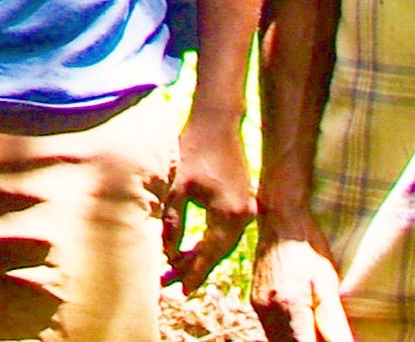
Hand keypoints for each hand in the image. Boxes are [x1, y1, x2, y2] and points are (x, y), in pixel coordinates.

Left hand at [163, 103, 254, 289]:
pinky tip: (192, 248)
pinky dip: (209, 241)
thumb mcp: (178, 188)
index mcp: (229, 215)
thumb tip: (167, 252)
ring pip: (222, 242)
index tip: (182, 291)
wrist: (217, 123)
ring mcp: (247, 208)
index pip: (210, 254)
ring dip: (202, 255)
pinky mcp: (243, 201)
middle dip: (195, 267)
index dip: (194, 273)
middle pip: (218, 251)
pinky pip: (225, 230)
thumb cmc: (194, 150)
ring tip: (178, 269)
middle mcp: (244, 216)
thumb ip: (172, 221)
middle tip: (174, 283)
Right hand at [252, 231, 357, 341]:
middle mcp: (268, 311)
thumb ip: (333, 322)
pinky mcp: (256, 302)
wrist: (280, 218)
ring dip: (299, 339)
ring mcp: (259, 307)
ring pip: (278, 341)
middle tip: (326, 334)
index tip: (332, 340)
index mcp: (289, 307)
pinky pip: (271, 330)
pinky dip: (288, 335)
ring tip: (318, 330)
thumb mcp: (328, 283)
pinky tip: (304, 325)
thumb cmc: (309, 247)